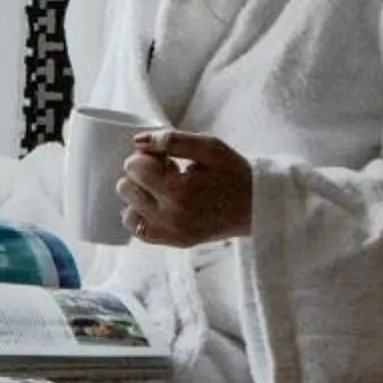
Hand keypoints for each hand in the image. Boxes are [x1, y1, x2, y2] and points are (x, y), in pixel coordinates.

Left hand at [116, 130, 251, 246]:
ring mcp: (171, 234)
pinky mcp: (174, 243)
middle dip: (142, 175)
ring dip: (141, 197)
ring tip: (167, 191)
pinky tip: (163, 205)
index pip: (134, 167)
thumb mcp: (209, 146)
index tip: (168, 159)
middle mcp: (170, 217)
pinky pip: (139, 230)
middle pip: (125, 188)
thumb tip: (138, 141)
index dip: (147, 156)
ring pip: (127, 212)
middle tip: (169, 174)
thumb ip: (171, 139)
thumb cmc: (234, 173)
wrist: (257, 206)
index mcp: (178, 191)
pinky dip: (143, 216)